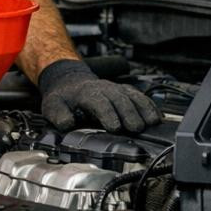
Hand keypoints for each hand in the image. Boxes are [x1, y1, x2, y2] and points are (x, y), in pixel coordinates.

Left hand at [38, 59, 160, 133]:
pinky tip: (157, 116)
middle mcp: (104, 88)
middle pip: (120, 99)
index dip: (108, 114)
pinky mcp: (125, 91)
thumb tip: (67, 124)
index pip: (99, 102)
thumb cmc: (63, 97)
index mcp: (87, 93)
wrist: (69, 81)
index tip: (115, 127)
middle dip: (129, 113)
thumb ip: (59, 115)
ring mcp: (116, 89)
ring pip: (132, 96)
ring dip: (143, 109)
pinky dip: (150, 106)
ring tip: (152, 122)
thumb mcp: (53, 106)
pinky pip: (140, 96)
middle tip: (136, 129)